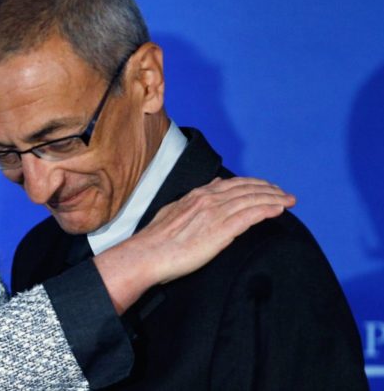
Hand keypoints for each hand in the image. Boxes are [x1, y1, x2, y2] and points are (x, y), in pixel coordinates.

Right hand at [93, 177, 294, 312]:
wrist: (148, 254)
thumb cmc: (156, 240)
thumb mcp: (174, 210)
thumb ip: (194, 198)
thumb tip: (214, 184)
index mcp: (197, 194)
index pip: (234, 183)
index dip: (254, 184)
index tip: (268, 188)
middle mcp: (209, 199)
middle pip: (248, 189)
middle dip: (270, 190)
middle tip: (286, 195)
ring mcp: (215, 213)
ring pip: (252, 200)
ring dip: (274, 199)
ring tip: (289, 202)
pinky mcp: (221, 230)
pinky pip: (250, 215)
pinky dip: (267, 210)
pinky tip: (278, 210)